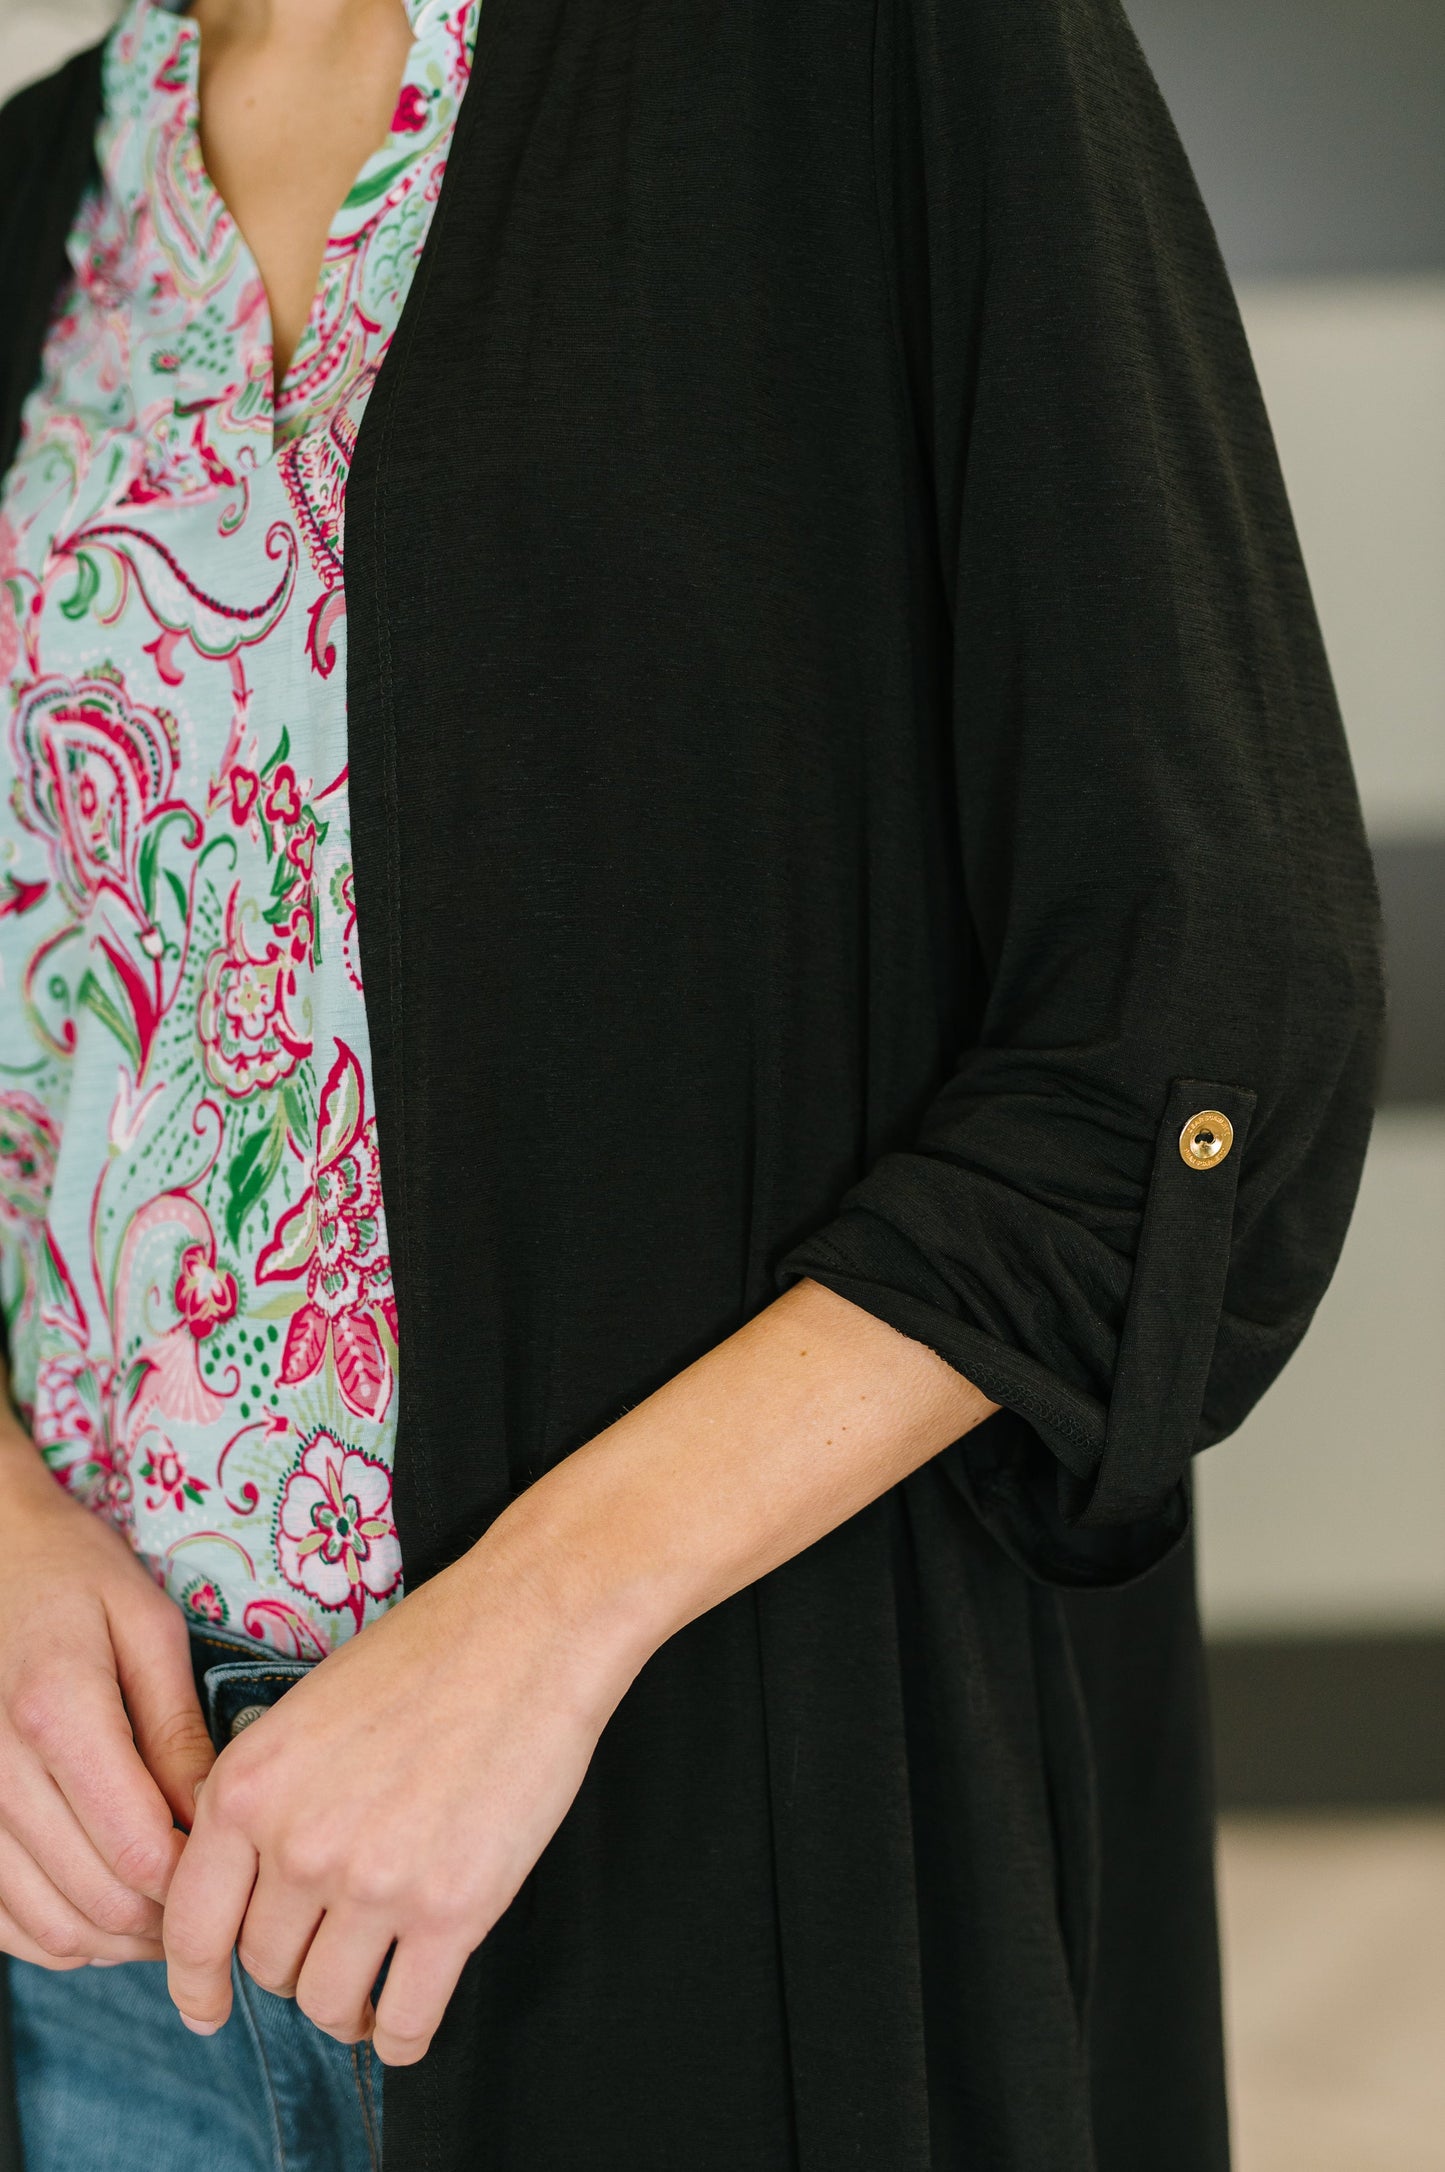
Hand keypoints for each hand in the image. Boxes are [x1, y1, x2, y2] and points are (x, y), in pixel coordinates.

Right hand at [0, 1417, 216, 1967]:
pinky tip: (103, 1909)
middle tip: (215, 1902)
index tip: (236, 1871)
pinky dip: (57, 1935)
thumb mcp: (146, 1626)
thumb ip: (178, 1729)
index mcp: (56, 1713)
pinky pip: (1, 1920)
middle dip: (167, 1922)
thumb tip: (216, 1819)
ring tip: (168, 1911)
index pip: (138, 1851)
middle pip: (95, 1902)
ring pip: (46, 1926)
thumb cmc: (71, 1574)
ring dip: (116, 1941)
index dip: (196, 1885)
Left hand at [161, 1536, 634, 2062]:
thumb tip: (247, 1883)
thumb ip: (264, 1798)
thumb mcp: (306, 1713)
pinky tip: (410, 2013)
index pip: (190, 1926)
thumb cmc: (426, 1654)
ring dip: (349, 2006)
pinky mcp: (452, 1910)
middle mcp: (297, 1845)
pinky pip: (407, 2021)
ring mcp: (374, 1883)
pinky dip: (403, 2033)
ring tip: (374, 1986)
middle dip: (296, 1967)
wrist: (528, 1627)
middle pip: (267, 1967)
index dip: (196, 1983)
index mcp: (248, 1788)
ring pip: (330, 2003)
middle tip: (334, 1946)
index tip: (208, 2007)